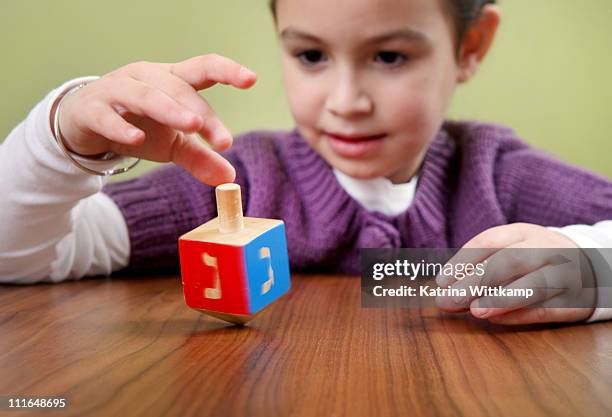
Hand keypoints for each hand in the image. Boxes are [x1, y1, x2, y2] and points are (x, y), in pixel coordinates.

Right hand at [54, 54, 256, 184]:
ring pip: (146, 94)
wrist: (85, 124)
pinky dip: (122, 127)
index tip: (252, 80)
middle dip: (201, 113)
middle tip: (223, 141)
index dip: (227, 71)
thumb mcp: (174, 144)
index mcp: (173, 80)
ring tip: (191, 126)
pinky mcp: (92, 109)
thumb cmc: (139, 126)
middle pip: (179, 88)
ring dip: (170, 110)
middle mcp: (147, 77)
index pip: (203, 69)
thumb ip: (201, 158)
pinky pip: (107, 116)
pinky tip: (136, 140)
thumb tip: (229, 178)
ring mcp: (118, 89)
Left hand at [435, 223, 596, 323]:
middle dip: (475, 281)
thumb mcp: (509, 252)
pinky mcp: (574, 300)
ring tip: (474, 311)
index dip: (462, 261)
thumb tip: (444, 292)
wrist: (589, 268)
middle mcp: (545, 248)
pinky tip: (495, 318)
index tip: (441, 281)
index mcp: (523, 232)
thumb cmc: (532, 261)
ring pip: (533, 285)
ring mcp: (563, 273)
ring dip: (500, 299)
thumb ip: (478, 270)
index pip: (489, 241)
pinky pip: (545, 308)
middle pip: (509, 261)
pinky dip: (518, 315)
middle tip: (449, 299)